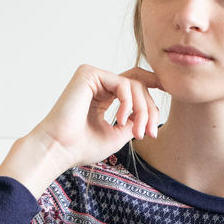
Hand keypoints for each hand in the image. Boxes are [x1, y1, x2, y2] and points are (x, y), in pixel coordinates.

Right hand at [33, 63, 163, 171]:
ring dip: (142, 110)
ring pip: (134, 85)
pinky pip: (123, 83)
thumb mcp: (117, 135)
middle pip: (138, 86)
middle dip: (150, 110)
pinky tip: (120, 120)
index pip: (134, 90)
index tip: (163, 108)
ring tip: (136, 132)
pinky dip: (128, 103)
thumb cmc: (82, 147)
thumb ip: (133, 121)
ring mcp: (93, 77)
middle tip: (150, 133)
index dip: (152, 98)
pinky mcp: (89, 73)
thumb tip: (150, 113)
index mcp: (103, 97)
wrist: (59, 149)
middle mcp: (98, 85)